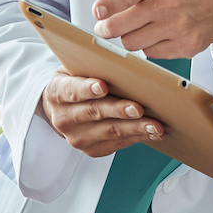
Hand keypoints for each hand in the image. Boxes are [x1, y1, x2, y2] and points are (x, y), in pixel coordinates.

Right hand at [39, 70, 162, 156]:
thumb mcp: (76, 69)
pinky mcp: (92, 150)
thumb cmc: (77, 82)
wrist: (63, 110)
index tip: (102, 86)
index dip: (87, 89)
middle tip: (138, 108)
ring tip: (155, 125)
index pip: (71, 90)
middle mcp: (63, 118)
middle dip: (118, 110)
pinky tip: (152, 132)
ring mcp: (77, 137)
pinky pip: (118, 143)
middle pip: (94, 112)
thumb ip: (93, 66)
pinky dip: (137, 137)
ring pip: (110, 131)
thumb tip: (124, 62)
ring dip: (135, 128)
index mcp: (57, 92)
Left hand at [92, 0, 212, 61]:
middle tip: (105, 28)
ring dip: (129, 38)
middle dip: (107, 29)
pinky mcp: (185, 46)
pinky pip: (149, 54)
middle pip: (121, 27)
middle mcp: (168, 3)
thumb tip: (104, 9)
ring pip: (131, 44)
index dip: (109, 4)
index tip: (98, 11)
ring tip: (140, 28)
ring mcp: (178, 27)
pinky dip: (148, 46)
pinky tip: (159, 35)